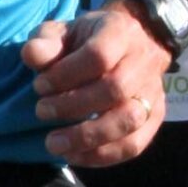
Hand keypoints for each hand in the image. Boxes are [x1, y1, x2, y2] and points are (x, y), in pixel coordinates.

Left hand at [24, 2, 169, 165]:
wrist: (130, 42)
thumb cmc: (88, 40)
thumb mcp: (63, 31)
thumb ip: (46, 41)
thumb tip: (32, 55)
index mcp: (120, 32)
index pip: (99, 55)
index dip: (66, 74)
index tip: (39, 85)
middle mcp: (143, 61)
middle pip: (115, 89)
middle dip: (73, 106)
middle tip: (41, 112)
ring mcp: (153, 91)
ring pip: (129, 120)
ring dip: (88, 137)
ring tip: (54, 143)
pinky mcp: (155, 116)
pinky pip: (135, 144)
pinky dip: (102, 156)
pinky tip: (74, 155)